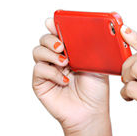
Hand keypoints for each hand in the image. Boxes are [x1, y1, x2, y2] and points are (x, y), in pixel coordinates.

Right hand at [32, 18, 110, 135]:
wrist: (91, 113)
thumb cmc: (96, 91)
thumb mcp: (97, 65)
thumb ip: (91, 48)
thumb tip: (88, 31)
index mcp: (71, 52)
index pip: (58, 33)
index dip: (54, 25)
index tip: (54, 22)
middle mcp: (58, 59)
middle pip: (45, 39)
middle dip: (51, 39)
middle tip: (62, 46)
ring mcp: (48, 70)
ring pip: (38, 51)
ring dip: (50, 54)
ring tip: (65, 63)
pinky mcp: (41, 83)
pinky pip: (39, 69)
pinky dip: (52, 72)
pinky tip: (65, 80)